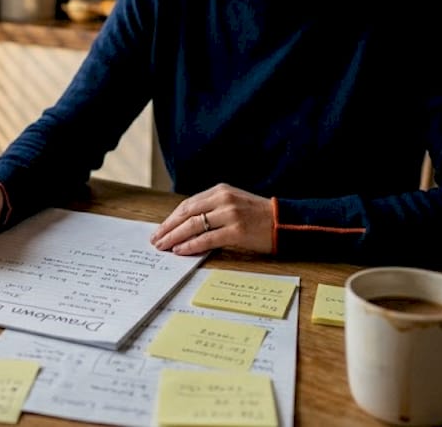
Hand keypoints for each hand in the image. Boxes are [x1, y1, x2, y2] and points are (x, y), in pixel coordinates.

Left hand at [150, 183, 272, 254]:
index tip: (160, 229)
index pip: (188, 204)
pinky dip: (191, 245)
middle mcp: (223, 199)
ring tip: (163, 247)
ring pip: (193, 226)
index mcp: (220, 190)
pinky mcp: (237, 231)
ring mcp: (230, 214)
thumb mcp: (233, 202)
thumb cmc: (258, 215)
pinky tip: (180, 251)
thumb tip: (186, 225)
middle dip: (168, 228)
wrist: (286, 222)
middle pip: (186, 214)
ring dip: (174, 237)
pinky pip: (207, 239)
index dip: (171, 218)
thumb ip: (212, 209)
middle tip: (155, 240)